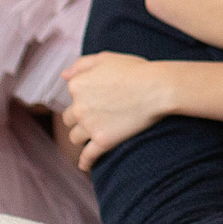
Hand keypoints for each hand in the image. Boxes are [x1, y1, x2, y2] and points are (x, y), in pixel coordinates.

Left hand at [59, 53, 173, 170]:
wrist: (158, 88)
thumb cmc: (136, 70)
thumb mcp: (106, 58)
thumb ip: (81, 65)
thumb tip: (64, 76)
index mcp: (77, 85)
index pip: (72, 97)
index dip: (84, 99)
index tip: (97, 99)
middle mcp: (78, 106)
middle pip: (70, 119)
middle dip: (79, 119)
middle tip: (96, 117)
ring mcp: (89, 125)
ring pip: (75, 137)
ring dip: (82, 136)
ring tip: (93, 136)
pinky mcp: (103, 141)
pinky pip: (87, 156)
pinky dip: (85, 162)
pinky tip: (85, 165)